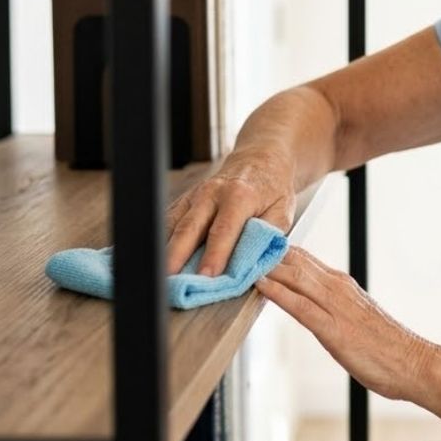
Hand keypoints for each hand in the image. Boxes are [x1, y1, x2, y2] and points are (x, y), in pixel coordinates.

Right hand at [165, 144, 296, 275]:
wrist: (261, 159)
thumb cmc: (273, 188)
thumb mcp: (283, 212)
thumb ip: (268, 238)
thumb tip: (254, 266)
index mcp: (239, 196)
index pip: (223, 230)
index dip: (214, 255)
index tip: (206, 277)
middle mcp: (212, 193)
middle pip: (189, 227)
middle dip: (177, 255)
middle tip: (170, 281)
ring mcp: (194, 196)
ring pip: (173, 225)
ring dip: (165, 251)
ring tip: (160, 276)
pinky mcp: (184, 201)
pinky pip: (168, 222)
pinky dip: (161, 242)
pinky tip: (158, 260)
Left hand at [255, 247, 438, 401]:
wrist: (413, 362)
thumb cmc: (384, 346)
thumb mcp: (353, 317)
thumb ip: (330, 305)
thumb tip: (307, 301)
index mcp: (340, 284)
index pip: (302, 258)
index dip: (274, 251)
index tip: (250, 245)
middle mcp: (337, 287)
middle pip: (294, 261)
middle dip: (265, 252)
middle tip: (235, 243)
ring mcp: (336, 306)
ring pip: (295, 277)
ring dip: (266, 266)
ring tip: (239, 257)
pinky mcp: (334, 329)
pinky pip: (300, 306)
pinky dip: (278, 293)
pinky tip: (260, 286)